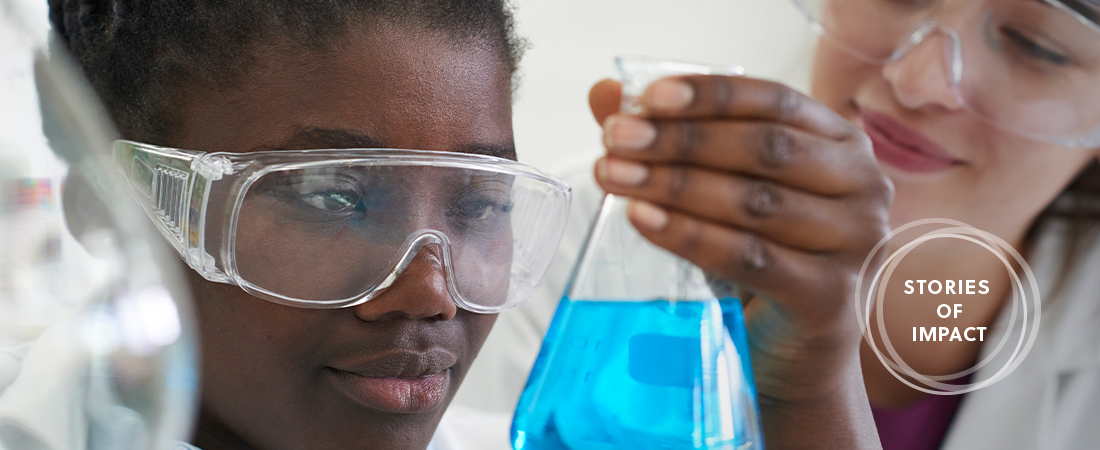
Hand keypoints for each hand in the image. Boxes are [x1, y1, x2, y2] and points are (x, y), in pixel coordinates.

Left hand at [589, 76, 891, 447]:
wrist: (793, 350)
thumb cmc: (759, 257)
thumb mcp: (721, 191)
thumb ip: (671, 139)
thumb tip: (606, 95)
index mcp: (841, 142)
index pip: (774, 101)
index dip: (711, 95)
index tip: (647, 97)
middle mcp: (861, 185)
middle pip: (765, 148)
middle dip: (682, 140)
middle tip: (617, 139)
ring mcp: (855, 242)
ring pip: (755, 202)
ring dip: (677, 185)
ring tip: (616, 177)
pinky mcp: (831, 296)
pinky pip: (750, 258)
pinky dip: (692, 237)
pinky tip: (644, 220)